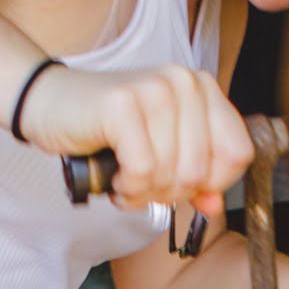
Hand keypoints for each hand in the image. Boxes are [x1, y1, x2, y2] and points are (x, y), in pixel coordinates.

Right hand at [19, 63, 252, 217]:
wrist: (50, 104)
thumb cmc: (108, 131)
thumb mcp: (161, 154)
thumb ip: (196, 178)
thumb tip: (214, 206)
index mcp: (202, 89)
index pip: (238, 153)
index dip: (211, 183)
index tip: (181, 184)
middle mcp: (184, 82)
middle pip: (201, 171)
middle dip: (168, 192)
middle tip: (141, 184)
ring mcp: (155, 89)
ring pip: (170, 174)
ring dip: (142, 193)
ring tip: (124, 179)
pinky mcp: (123, 104)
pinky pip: (142, 171)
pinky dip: (126, 187)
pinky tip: (113, 176)